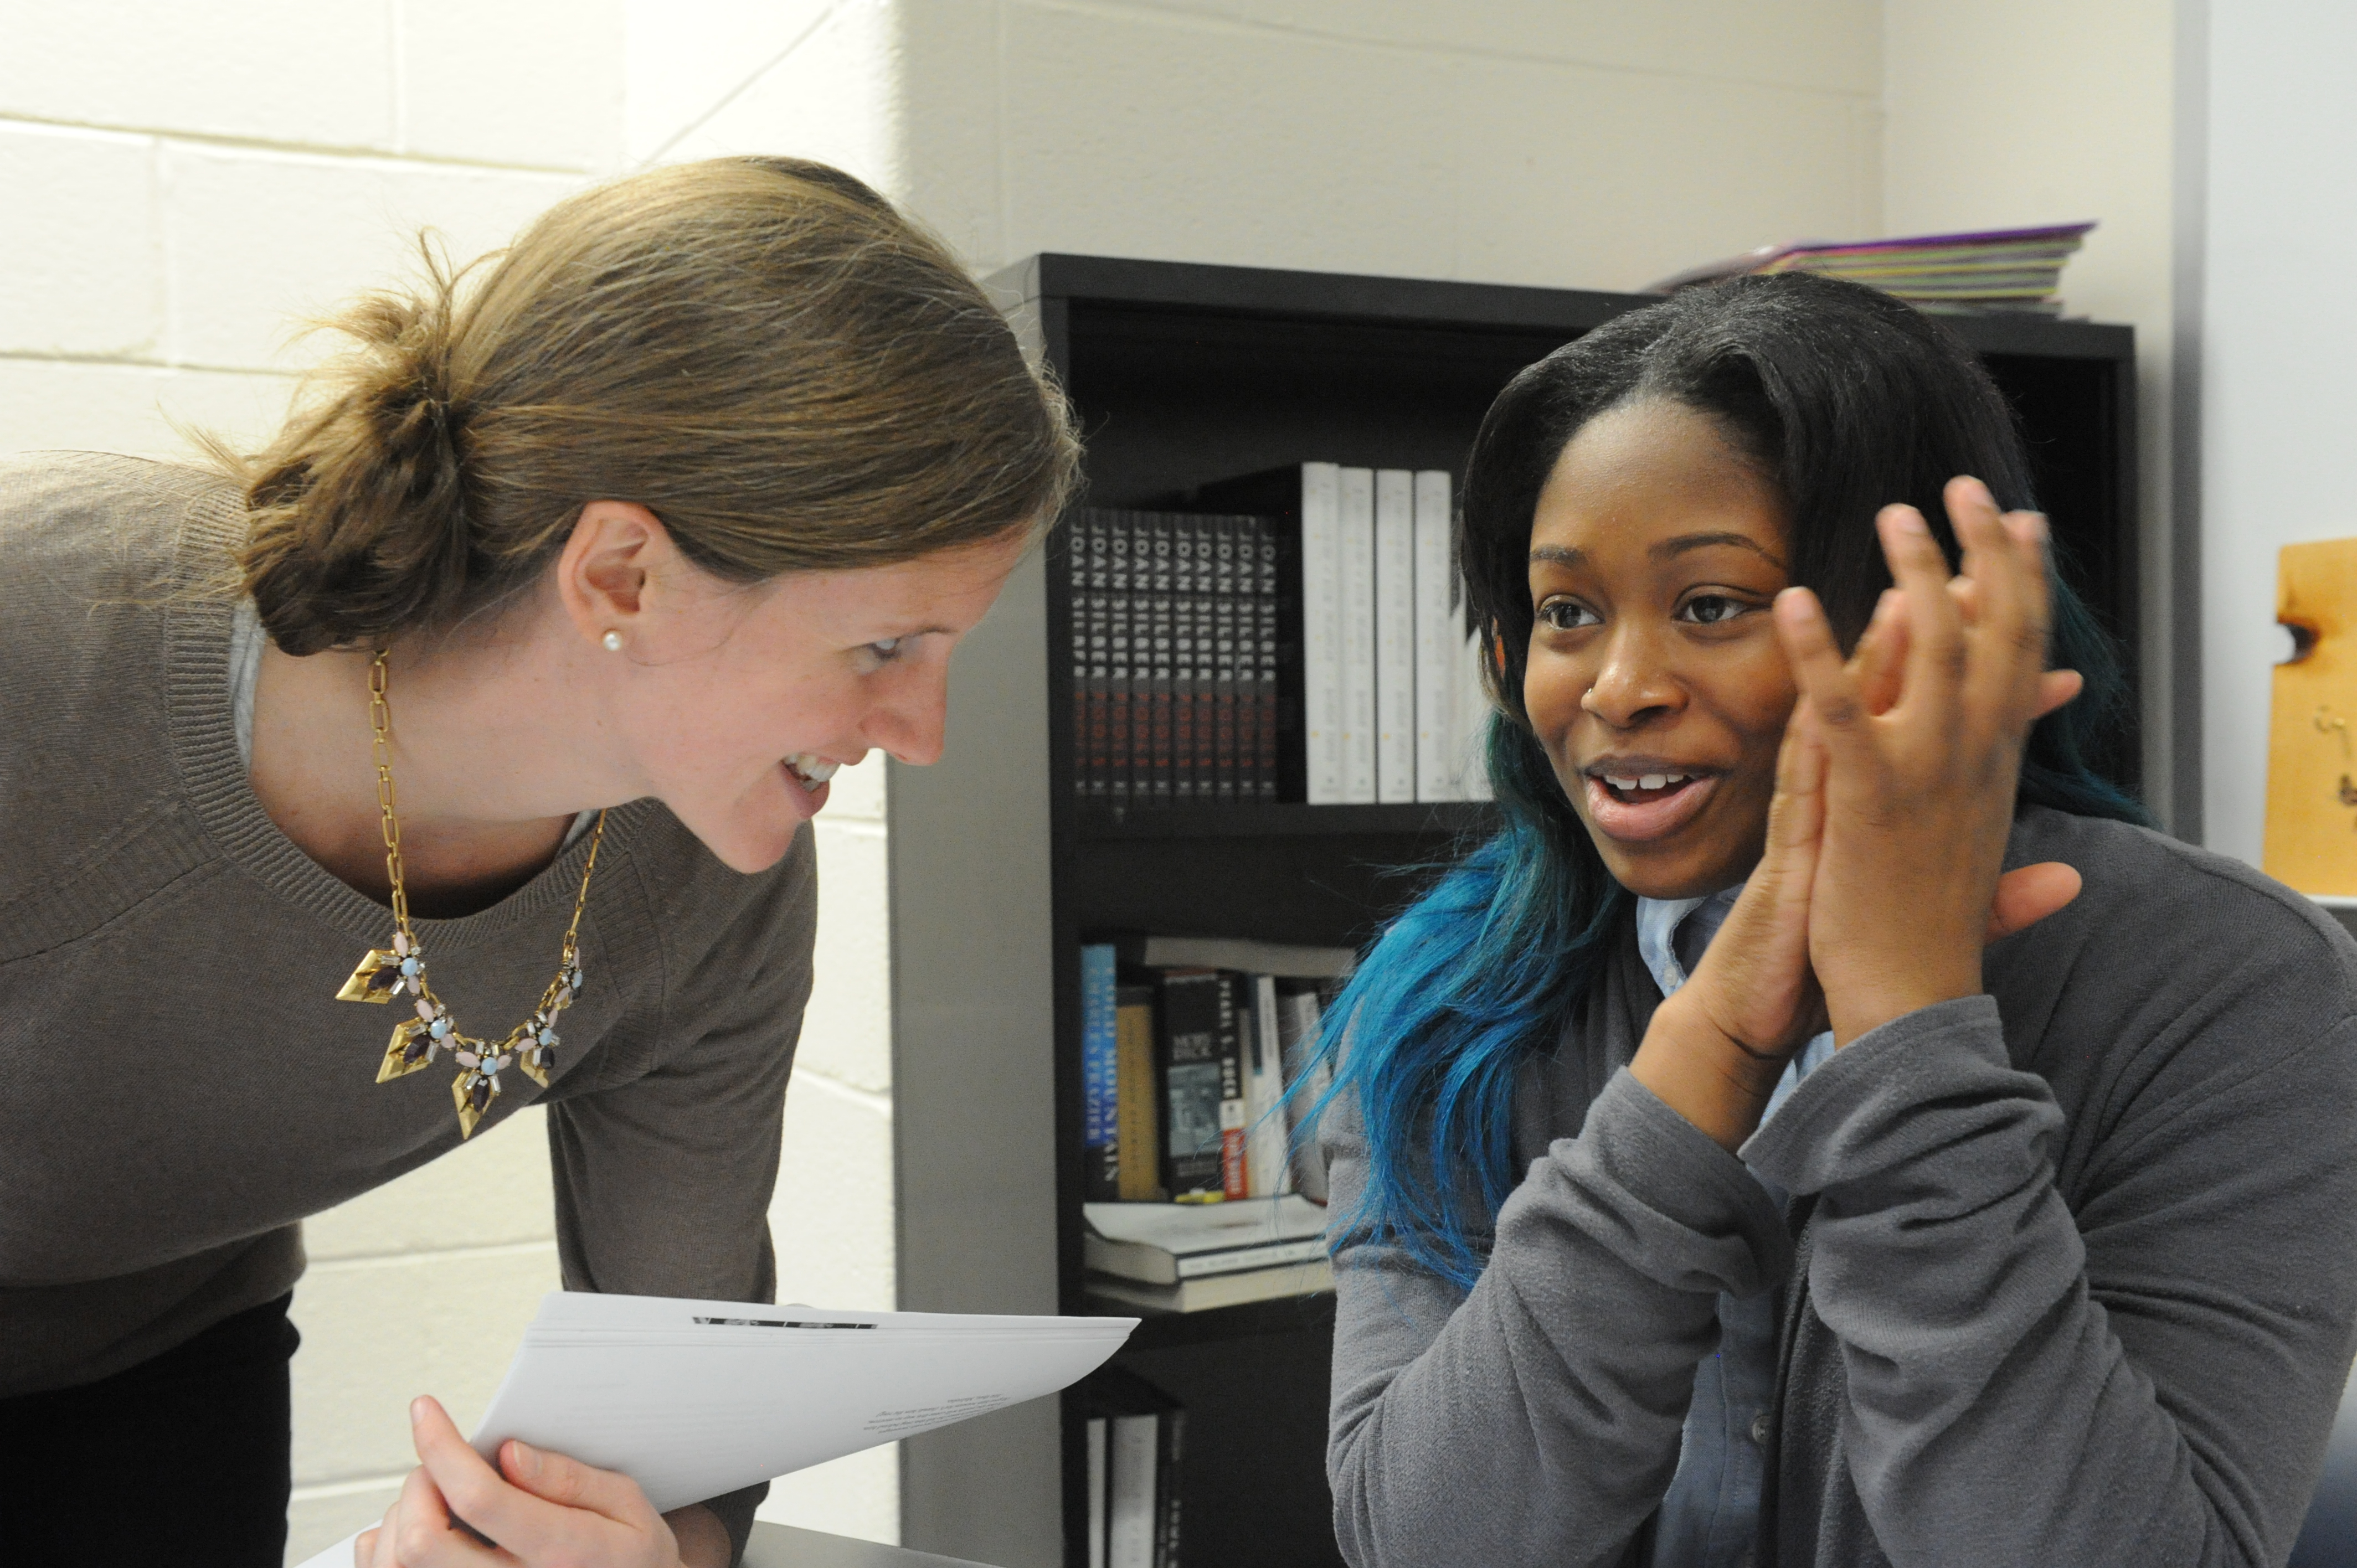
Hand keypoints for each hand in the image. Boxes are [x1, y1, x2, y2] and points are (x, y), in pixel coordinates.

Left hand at [356, 1396, 730, 1567]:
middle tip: (441, 1465)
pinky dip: (387, 1551)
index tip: (425, 1412)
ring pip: (398, 1565)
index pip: (480, 1499)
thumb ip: (570, 1479)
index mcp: (560, 1554)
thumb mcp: (627, 1506)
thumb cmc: (630, 1558)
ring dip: (401, 1518)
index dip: (442, 1447)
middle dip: (419, 1484)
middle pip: (421, 1541)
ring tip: (437, 1501)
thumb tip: (509, 1454)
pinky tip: (420, 1534)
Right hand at [1631, 489, 2083, 1149]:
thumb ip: (2002, 897)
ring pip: (1853, 708)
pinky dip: (1807, 692)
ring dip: (1878, 640)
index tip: (2069, 673)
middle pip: (1912, 701)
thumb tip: (2066, 878)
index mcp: (1899, 811)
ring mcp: (1822, 803)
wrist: (1765, 1005)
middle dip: (1954, 640)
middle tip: (1989, 584)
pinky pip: (1802, 748)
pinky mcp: (1792, 825)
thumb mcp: (1933, 922)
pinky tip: (1812, 643)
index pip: (1960, 739)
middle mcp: (1861, 793)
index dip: (2014, 701)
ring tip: (1911, 587)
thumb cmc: (1841, 958)